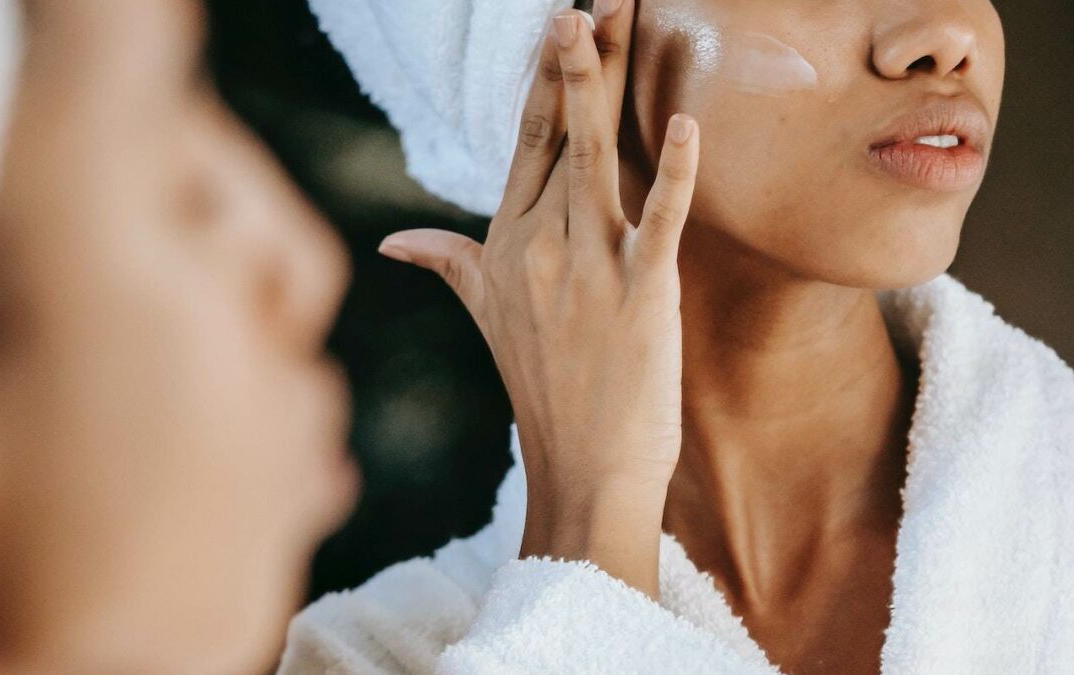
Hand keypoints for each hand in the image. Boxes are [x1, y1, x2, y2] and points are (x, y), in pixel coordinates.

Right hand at [376, 1, 699, 597]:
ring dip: (605, 82)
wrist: (582, 468)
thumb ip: (449, 263)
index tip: (559, 21)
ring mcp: (588, 268)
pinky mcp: (640, 295)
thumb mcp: (487, 315)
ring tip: (615, 13)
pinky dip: (675, 174)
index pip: (527, 141)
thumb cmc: (542, 390)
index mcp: (507, 243)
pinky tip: (686, 123)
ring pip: (598, 156)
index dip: (545, 78)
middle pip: (562, 132)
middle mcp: (540, 245)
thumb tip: (394, 242)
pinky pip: (659, 221)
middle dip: (577, 58)